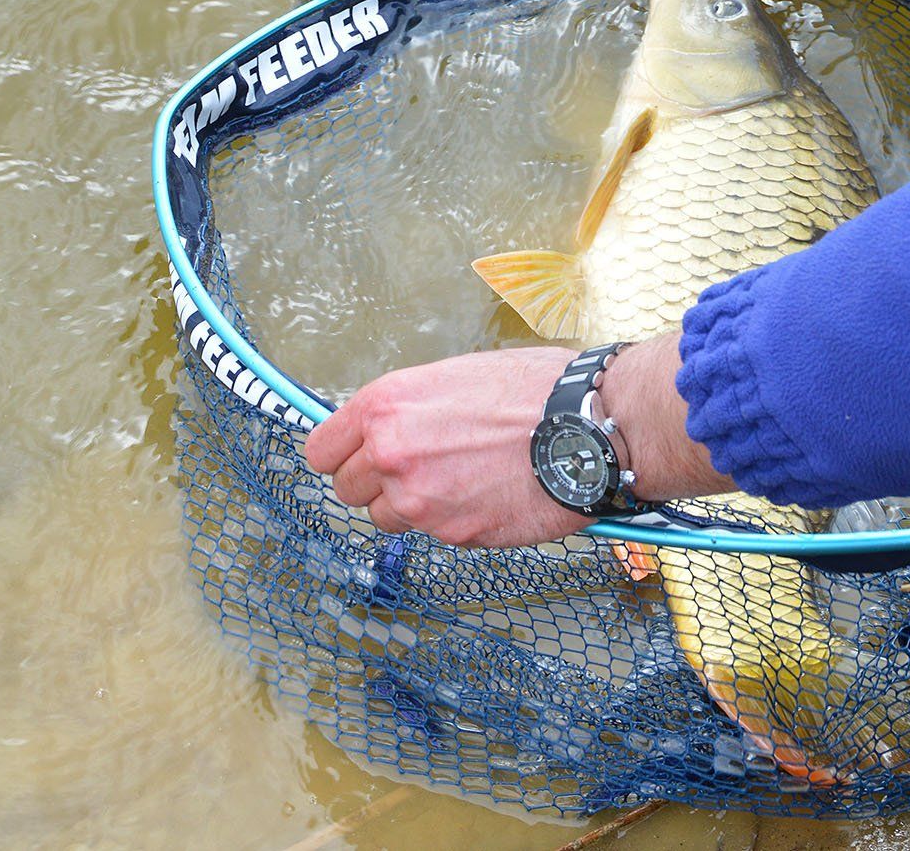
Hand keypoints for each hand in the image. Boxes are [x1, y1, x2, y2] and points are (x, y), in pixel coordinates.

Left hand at [302, 336, 730, 546]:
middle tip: (420, 468)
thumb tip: (387, 430)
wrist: (589, 425)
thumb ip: (409, 409)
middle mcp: (391, 454)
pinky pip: (434, 534)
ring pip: (386, 518)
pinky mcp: (454, 534)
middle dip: (376, 483)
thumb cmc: (535, 388)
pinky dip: (453, 520)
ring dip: (412, 506)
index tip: (357, 457)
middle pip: (346, 490)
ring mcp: (420, 500)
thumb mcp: (455, 375)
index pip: (320, 451)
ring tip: (459, 481)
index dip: (341, 455)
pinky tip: (488, 494)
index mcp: (386, 406)